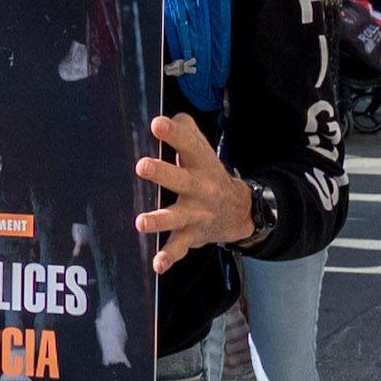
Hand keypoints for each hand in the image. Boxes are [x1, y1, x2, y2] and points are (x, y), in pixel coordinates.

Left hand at [130, 111, 254, 270]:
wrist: (239, 210)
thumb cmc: (208, 173)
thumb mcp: (201, 149)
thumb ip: (184, 129)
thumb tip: (166, 115)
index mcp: (200, 163)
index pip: (187, 144)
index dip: (173, 133)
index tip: (157, 124)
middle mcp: (199, 188)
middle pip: (180, 179)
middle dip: (162, 173)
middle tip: (142, 166)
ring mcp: (195, 213)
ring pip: (176, 217)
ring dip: (159, 220)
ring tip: (141, 223)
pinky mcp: (191, 235)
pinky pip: (179, 247)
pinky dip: (169, 257)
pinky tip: (157, 265)